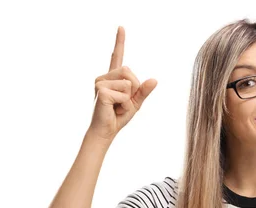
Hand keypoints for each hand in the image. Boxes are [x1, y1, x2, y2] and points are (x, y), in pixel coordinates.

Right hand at [88, 26, 157, 140]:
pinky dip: (124, 103)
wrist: (106, 131)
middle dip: (134, 89)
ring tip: (117, 106)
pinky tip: (113, 108)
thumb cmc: (118, 116)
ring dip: (128, 97)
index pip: (117, 56)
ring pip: (128, 82)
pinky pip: (124, 93)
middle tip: (123, 102)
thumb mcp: (135, 102)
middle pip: (130, 72)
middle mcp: (104, 77)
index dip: (120, 41)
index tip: (122, 27)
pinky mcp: (101, 90)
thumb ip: (144, 91)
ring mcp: (100, 82)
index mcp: (113, 78)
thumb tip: (155, 80)